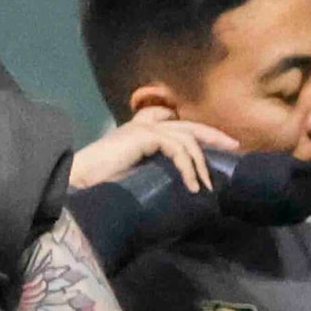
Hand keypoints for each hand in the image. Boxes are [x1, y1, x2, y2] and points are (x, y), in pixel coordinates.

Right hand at [71, 106, 239, 192]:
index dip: (194, 129)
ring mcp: (141, 129)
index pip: (170, 122)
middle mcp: (140, 126)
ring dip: (200, 163)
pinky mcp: (142, 136)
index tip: (214, 143)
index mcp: (136, 134)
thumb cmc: (97, 187)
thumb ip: (151, 173)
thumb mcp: (132, 178)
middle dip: (212, 135)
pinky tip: (191, 186)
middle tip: (234, 146)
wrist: (76, 184)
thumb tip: (175, 189)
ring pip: (186, 138)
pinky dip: (188, 168)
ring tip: (206, 185)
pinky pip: (177, 148)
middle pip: (186, 125)